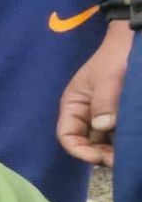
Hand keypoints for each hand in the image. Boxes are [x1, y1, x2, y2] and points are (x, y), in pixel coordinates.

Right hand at [58, 20, 131, 166]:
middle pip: (86, 143)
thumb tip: (103, 126)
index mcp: (73, 105)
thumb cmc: (116, 56)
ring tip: (129, 153)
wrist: (134, 41)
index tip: (99, 157)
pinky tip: (134, 142)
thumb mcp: (108, 78)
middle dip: (100, 154)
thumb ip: (104, 102)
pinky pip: (118, 134)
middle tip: (120, 160)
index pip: (67, 136)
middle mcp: (86, 114)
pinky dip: (124, 141)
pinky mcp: (119, 115)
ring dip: (114, 150)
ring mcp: (103, 116)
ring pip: (103, 141)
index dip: (79, 150)